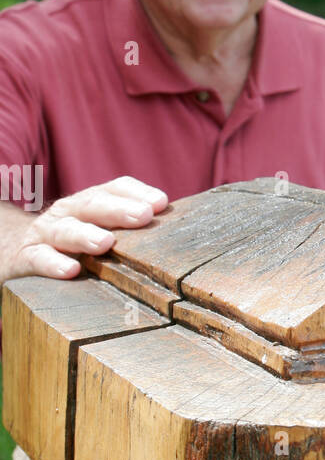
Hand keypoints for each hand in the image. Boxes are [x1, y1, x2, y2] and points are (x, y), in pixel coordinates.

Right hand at [3, 177, 168, 281]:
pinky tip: (71, 271)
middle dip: (118, 209)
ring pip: (65, 230)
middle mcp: (68, 213)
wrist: (13, 249)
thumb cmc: (69, 243)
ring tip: (106, 243)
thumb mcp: (96, 227)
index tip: (161, 203)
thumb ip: (127, 226)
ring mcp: (45, 234)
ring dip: (85, 235)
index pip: (113, 189)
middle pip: (92, 205)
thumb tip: (173, 228)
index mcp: (89, 204)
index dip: (136, 192)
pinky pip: (39, 259)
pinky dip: (53, 264)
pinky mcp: (26, 257)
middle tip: (143, 216)